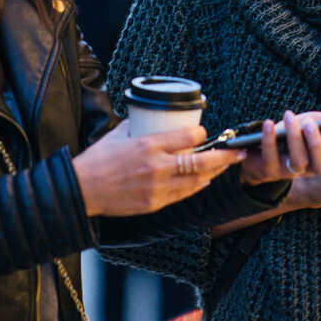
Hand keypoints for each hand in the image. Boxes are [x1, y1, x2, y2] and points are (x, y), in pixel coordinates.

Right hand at [72, 124, 243, 216]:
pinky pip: (183, 195)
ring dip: (215, 173)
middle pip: (200, 162)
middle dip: (224, 157)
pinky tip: (205, 181)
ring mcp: (157, 187)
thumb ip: (138, 126)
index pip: (188, 137)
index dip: (202, 134)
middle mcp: (156, 166)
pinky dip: (197, 186)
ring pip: (196, 181)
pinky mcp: (154, 203)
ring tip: (227, 165)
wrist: (82, 190)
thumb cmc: (97, 160)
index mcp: (148, 144)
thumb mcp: (118, 134)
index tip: (205, 132)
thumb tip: (150, 117)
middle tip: (238, 151)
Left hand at [238, 109, 320, 185]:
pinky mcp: (269, 170)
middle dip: (318, 144)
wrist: (260, 150)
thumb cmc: (294, 133)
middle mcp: (310, 167)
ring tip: (289, 115)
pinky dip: (269, 140)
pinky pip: (271, 158)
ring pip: (297, 162)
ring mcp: (290, 171)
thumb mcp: (316, 123)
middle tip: (311, 122)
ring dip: (294, 138)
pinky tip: (268, 124)